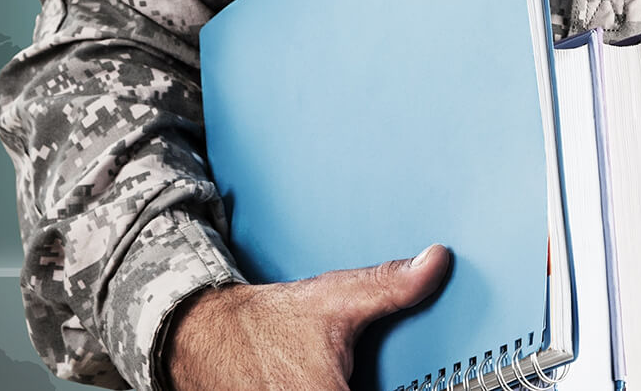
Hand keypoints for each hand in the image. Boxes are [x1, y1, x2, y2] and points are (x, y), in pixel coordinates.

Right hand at [165, 243, 450, 390]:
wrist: (205, 334)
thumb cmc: (270, 320)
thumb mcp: (337, 297)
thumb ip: (391, 286)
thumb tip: (435, 262)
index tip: (397, 382)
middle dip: (371, 386)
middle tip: (353, 370)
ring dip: (349, 388)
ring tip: (335, 373)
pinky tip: (321, 380)